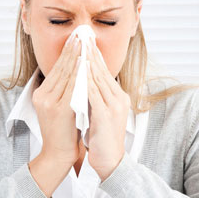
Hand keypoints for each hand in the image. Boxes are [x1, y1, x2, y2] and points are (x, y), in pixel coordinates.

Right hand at [29, 33, 81, 196]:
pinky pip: (72, 86)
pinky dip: (80, 73)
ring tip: (85, 41)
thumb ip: (64, 90)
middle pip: (60, 67)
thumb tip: (75, 72)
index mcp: (41, 93)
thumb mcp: (59, 107)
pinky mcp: (58, 109)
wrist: (58, 154)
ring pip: (66, 74)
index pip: (57, 68)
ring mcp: (49, 101)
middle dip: (72, 48)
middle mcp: (42, 95)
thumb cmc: (64, 133)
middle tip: (82, 32)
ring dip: (77, 56)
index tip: (77, 37)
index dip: (68, 51)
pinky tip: (86, 62)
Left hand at [86, 39, 130, 180]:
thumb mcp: (99, 113)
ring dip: (89, 62)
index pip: (104, 71)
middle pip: (102, 70)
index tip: (84, 41)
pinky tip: (79, 71)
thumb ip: (94, 98)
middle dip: (91, 52)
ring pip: (99, 79)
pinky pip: (94, 94)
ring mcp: (114, 106)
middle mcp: (119, 98)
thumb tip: (83, 82)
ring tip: (80, 47)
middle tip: (82, 36)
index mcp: (117, 97)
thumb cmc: (102, 139)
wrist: (110, 161)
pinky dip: (86, 81)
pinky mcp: (106, 115)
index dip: (94, 55)